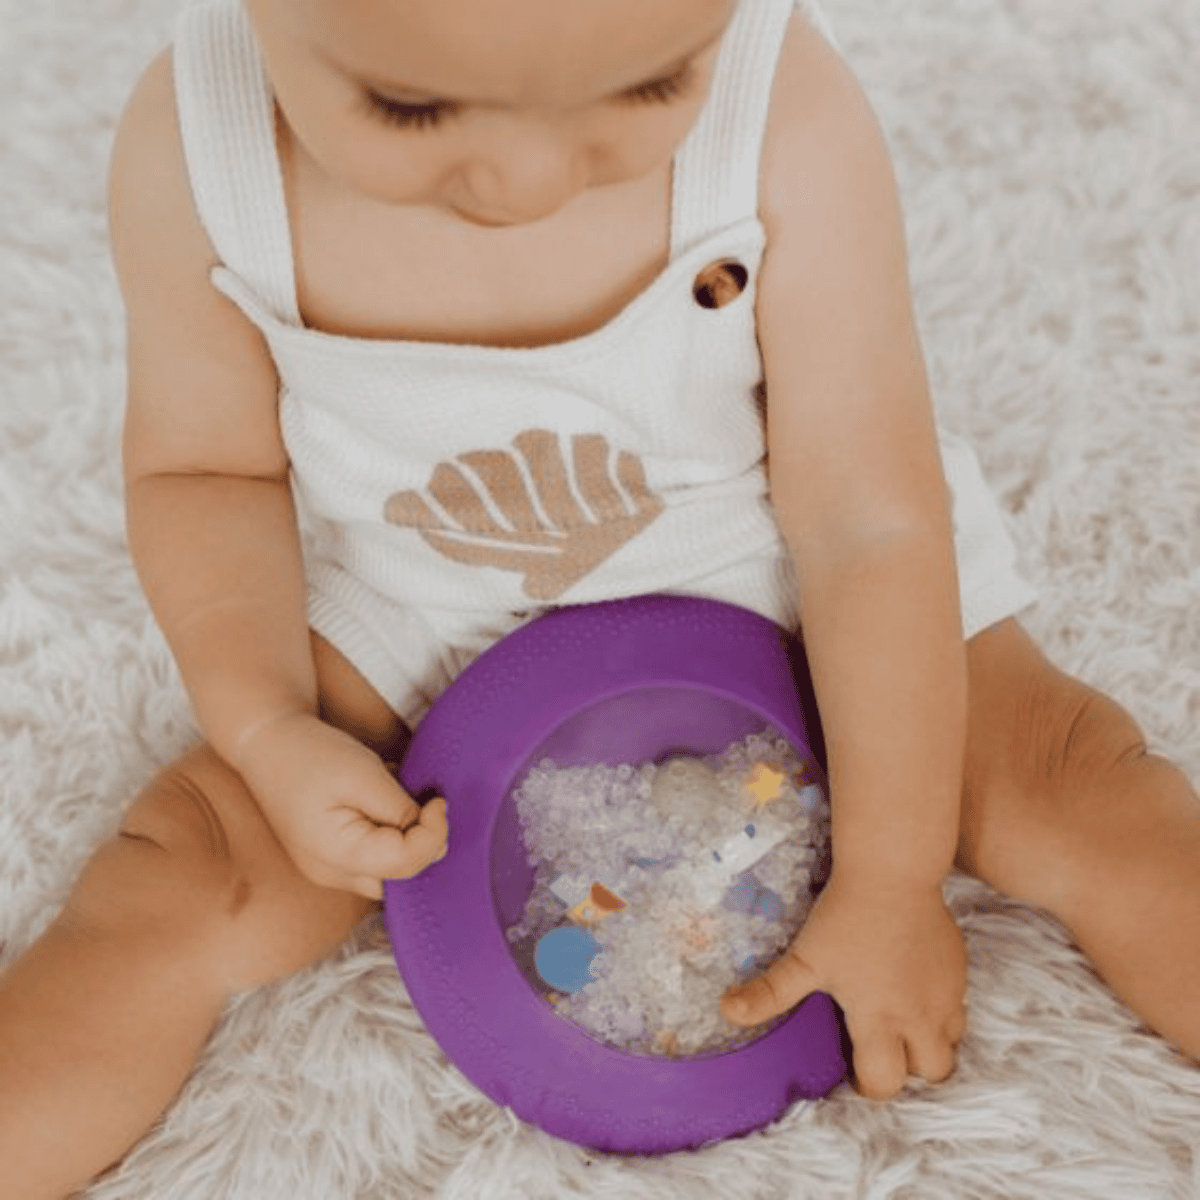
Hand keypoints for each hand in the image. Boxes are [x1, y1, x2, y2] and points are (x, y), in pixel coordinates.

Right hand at [231, 712, 448, 898]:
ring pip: (386, 870)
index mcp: (337, 856)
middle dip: (422, 842)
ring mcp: (327, 868)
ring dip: (405, 839)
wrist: (265, 742)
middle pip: (398, 877)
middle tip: (425, 802)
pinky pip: (371, 857)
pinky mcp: (328, 855)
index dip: (434, 833)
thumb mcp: (365, 775)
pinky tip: (379, 801)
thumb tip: (432, 835)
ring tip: (395, 797)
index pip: (406, 864)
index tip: (438, 801)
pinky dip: (387, 834)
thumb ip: (400, 810)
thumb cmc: (311, 754)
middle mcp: (331, 873)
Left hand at [721, 875, 965, 1097]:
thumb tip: (727, 1011)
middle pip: (932, 1073)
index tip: (853, 1068)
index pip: (885, 1083)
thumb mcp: (804, 958)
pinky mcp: (959, 970)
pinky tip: (912, 986)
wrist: (891, 871)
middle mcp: (921, 1015)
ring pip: (951, 1043)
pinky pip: (959, 1006)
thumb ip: (769, 993)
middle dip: (909, 1070)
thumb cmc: (844, 917)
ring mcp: (946, 993)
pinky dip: (940, 1009)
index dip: (868, 1084)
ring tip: (898, 1020)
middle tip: (881, 1046)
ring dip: (928, 1041)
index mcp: (881, 1019)